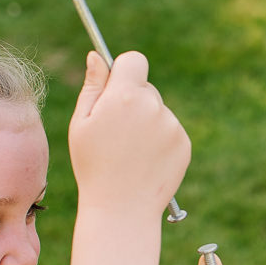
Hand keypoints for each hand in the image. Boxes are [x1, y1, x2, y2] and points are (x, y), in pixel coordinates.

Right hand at [67, 51, 190, 220]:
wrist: (122, 208)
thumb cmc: (94, 166)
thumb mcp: (81, 124)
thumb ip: (92, 86)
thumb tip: (96, 56)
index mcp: (125, 96)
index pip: (135, 61)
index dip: (124, 70)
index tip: (117, 85)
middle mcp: (153, 107)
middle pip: (146, 87)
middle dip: (132, 100)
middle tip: (117, 132)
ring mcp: (172, 126)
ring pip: (158, 111)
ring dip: (146, 123)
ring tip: (130, 152)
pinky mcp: (184, 144)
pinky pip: (170, 130)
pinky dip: (159, 141)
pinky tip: (145, 161)